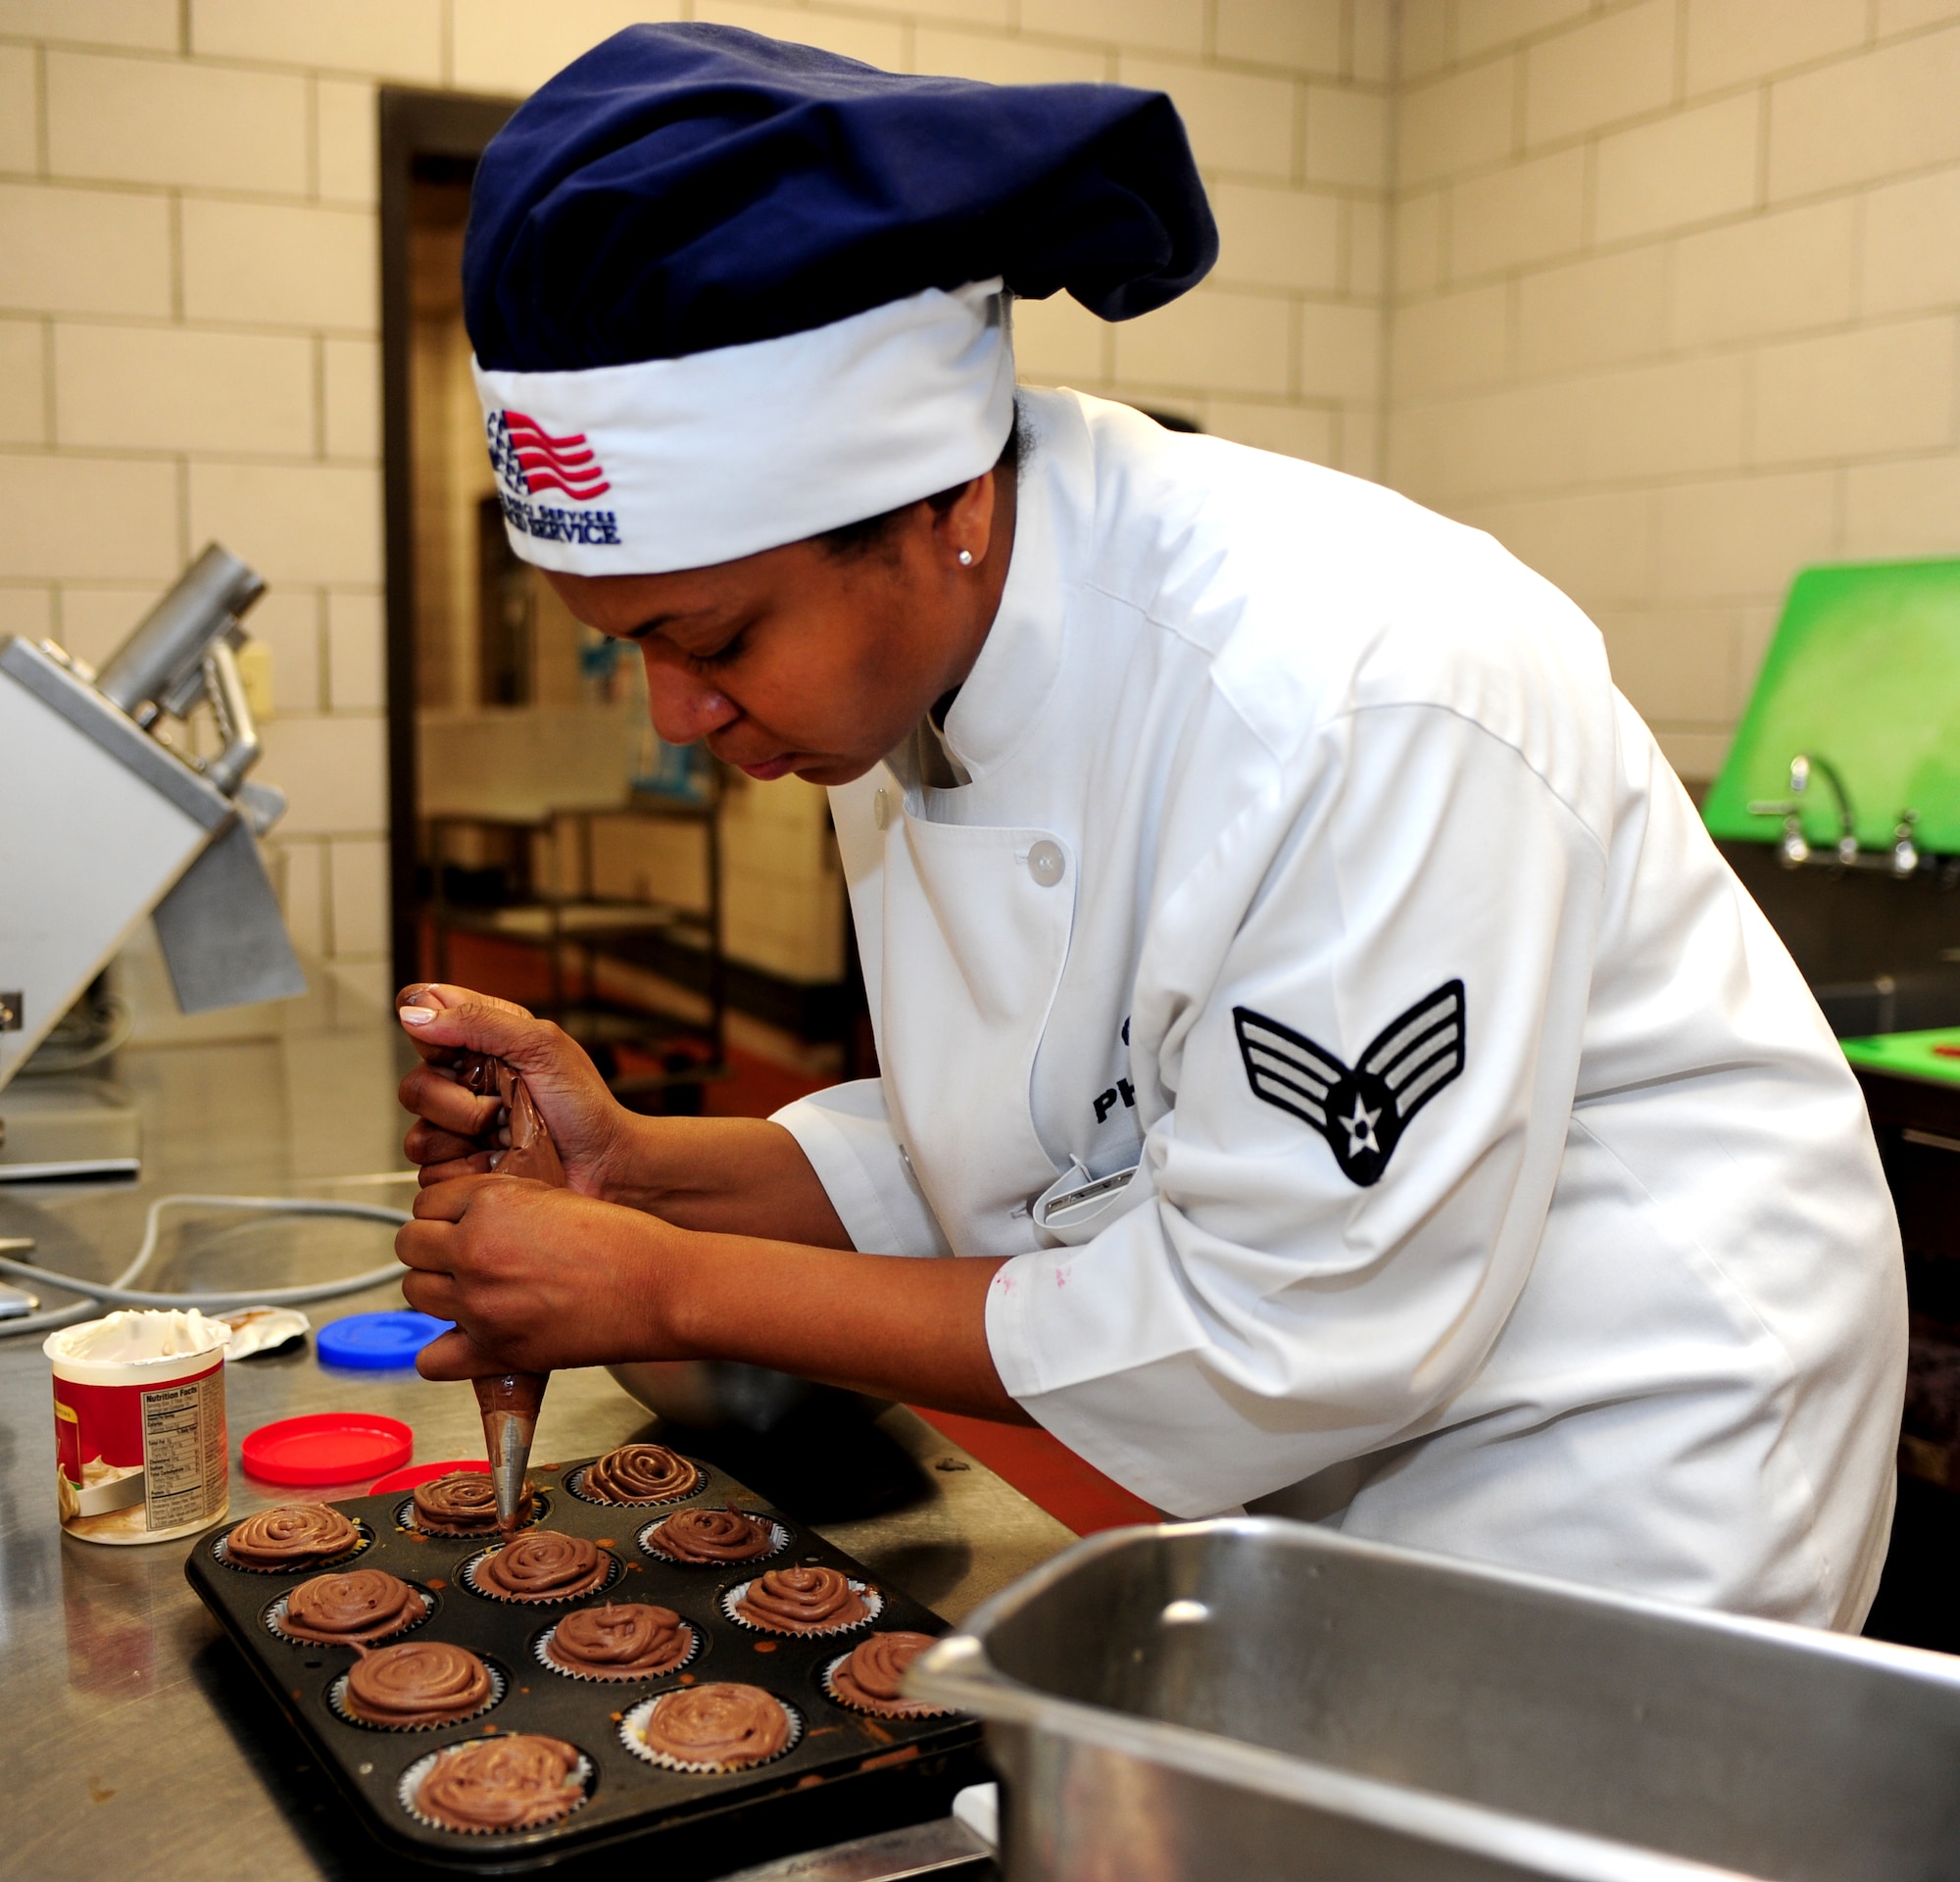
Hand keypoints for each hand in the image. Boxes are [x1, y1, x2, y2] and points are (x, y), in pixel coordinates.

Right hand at [395, 983, 636, 1197]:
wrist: (606, 1166)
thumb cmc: (585, 1104)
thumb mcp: (541, 1044)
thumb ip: (477, 1020)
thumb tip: (413, 1013)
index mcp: (483, 1039)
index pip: (421, 1017)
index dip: (430, 1033)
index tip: (461, 1052)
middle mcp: (464, 1082)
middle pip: (413, 1086)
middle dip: (460, 1101)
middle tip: (504, 1104)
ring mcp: (459, 1131)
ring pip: (418, 1136)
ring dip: (468, 1136)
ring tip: (509, 1134)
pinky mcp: (459, 1170)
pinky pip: (432, 1172)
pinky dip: (469, 1167)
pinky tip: (501, 1160)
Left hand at [397, 1174, 675, 1378]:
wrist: (660, 1287)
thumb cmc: (624, 1240)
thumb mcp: (555, 1196)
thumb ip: (503, 1204)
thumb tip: (469, 1218)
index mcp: (491, 1204)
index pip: (428, 1200)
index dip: (446, 1210)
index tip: (461, 1219)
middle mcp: (475, 1251)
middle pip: (410, 1245)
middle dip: (432, 1246)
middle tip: (460, 1253)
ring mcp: (479, 1303)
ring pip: (415, 1292)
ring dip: (436, 1288)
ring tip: (470, 1288)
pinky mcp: (495, 1350)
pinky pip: (432, 1358)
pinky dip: (441, 1351)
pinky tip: (465, 1337)